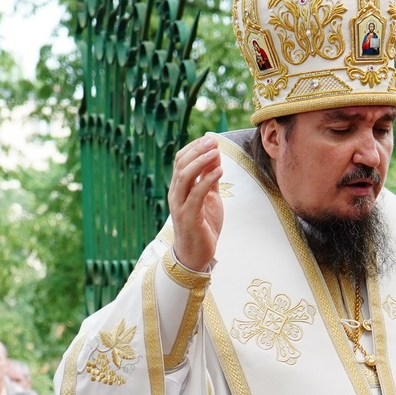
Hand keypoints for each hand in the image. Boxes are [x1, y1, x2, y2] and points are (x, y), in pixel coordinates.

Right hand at [167, 134, 224, 272]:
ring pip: (185, 177)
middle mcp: (176, 194)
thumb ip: (209, 178)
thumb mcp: (209, 197)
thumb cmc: (202, 226)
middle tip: (213, 141)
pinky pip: (196, 194)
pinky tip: (219, 171)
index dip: (194, 147)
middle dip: (197, 150)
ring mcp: (180, 205)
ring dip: (201, 162)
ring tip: (215, 152)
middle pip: (181, 165)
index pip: (180, 160)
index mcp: (179, 188)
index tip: (209, 139)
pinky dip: (207, 180)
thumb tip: (215, 156)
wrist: (196, 255)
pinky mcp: (189, 217)